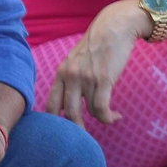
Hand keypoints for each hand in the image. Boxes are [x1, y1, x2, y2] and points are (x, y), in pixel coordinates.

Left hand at [45, 0, 141, 124]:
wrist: (115, 28)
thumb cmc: (98, 47)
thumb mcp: (77, 62)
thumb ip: (72, 80)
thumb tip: (71, 106)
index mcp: (61, 72)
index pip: (51, 104)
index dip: (54, 122)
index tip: (63, 132)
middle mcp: (70, 76)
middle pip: (67, 114)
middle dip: (76, 130)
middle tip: (85, 138)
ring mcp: (85, 78)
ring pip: (88, 112)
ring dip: (101, 119)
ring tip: (110, 117)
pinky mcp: (103, 80)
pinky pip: (101, 110)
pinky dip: (109, 118)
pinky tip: (116, 116)